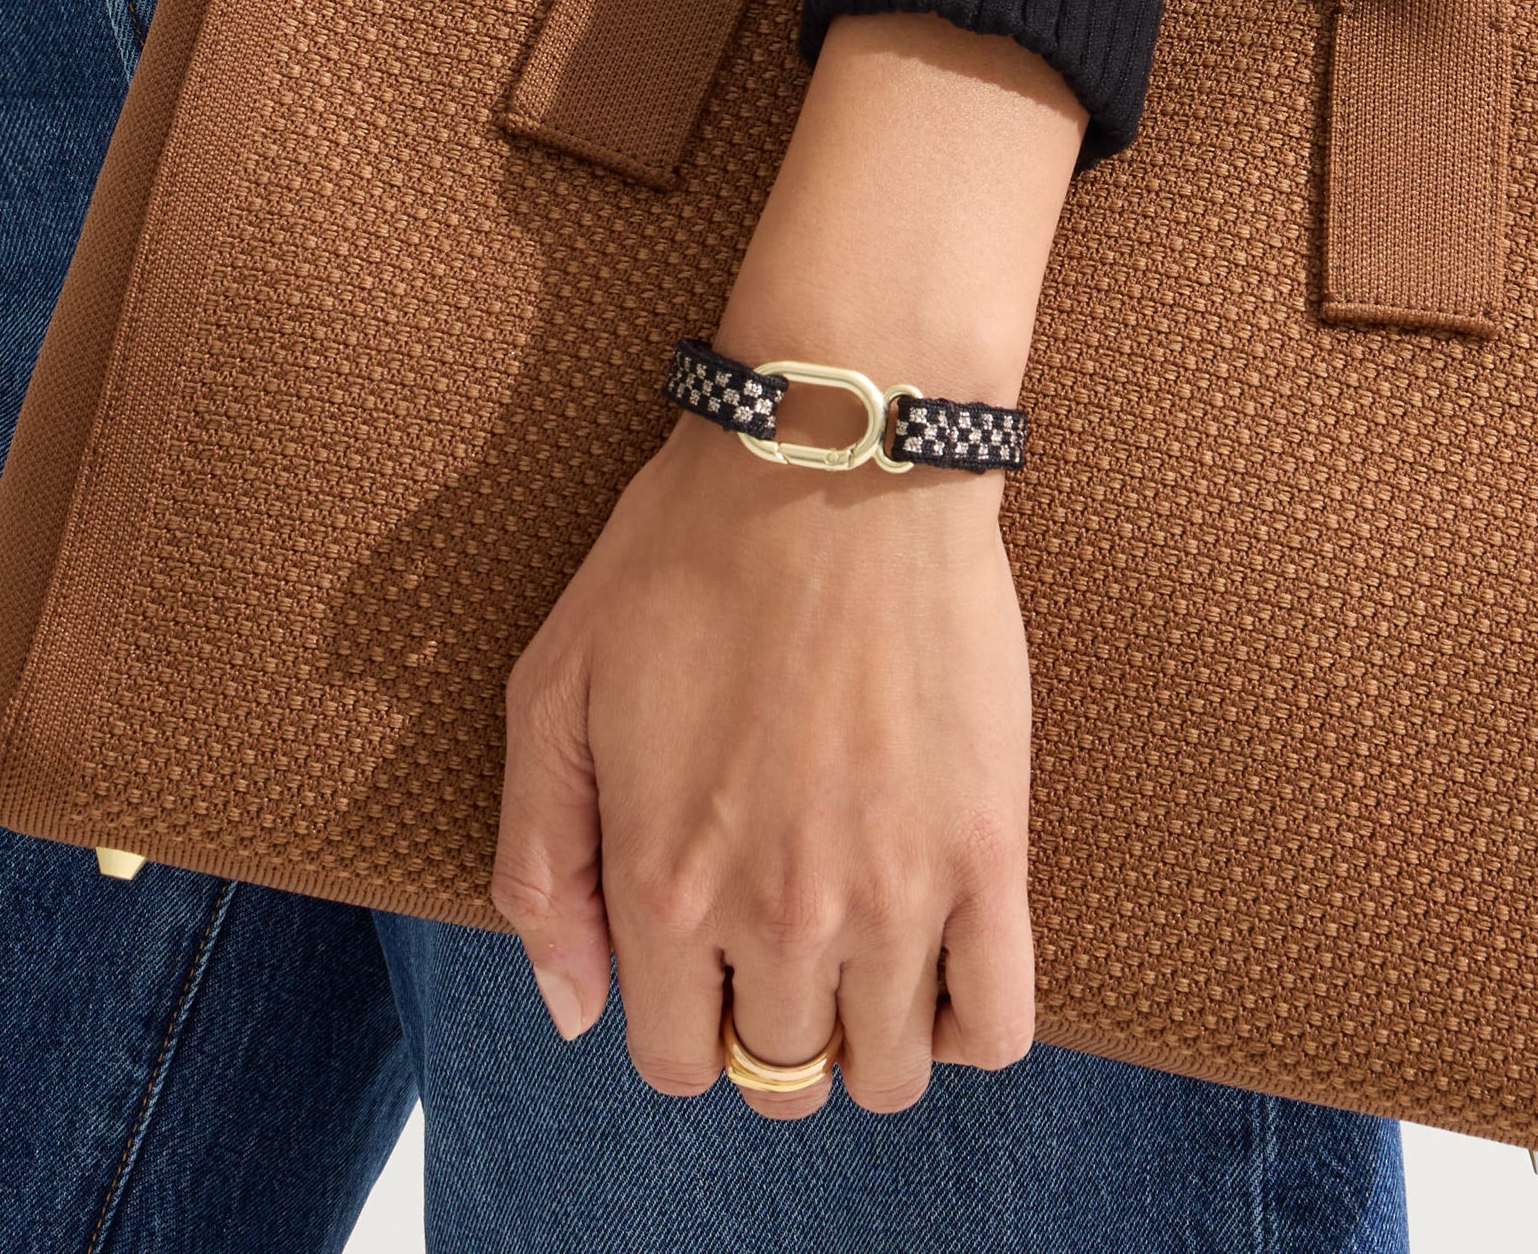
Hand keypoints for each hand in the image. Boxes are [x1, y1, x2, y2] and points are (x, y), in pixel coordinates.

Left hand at [489, 10, 1086, 1116]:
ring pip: (888, 1069)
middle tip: (785, 946)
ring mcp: (893, 892)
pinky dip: (968, 1023)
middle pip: (783, 1073)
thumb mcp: (553, 690)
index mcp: (665, 884)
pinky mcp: (989, 850)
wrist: (839, 464)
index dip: (685, 1022)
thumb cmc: (688, 555)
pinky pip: (999, 1022)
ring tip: (864, 948)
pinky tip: (941, 955)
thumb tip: (576, 1011)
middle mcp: (779, 915)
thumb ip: (538, 867)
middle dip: (772, 1029)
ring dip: (868, 1034)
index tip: (707, 963)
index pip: (677, 1058)